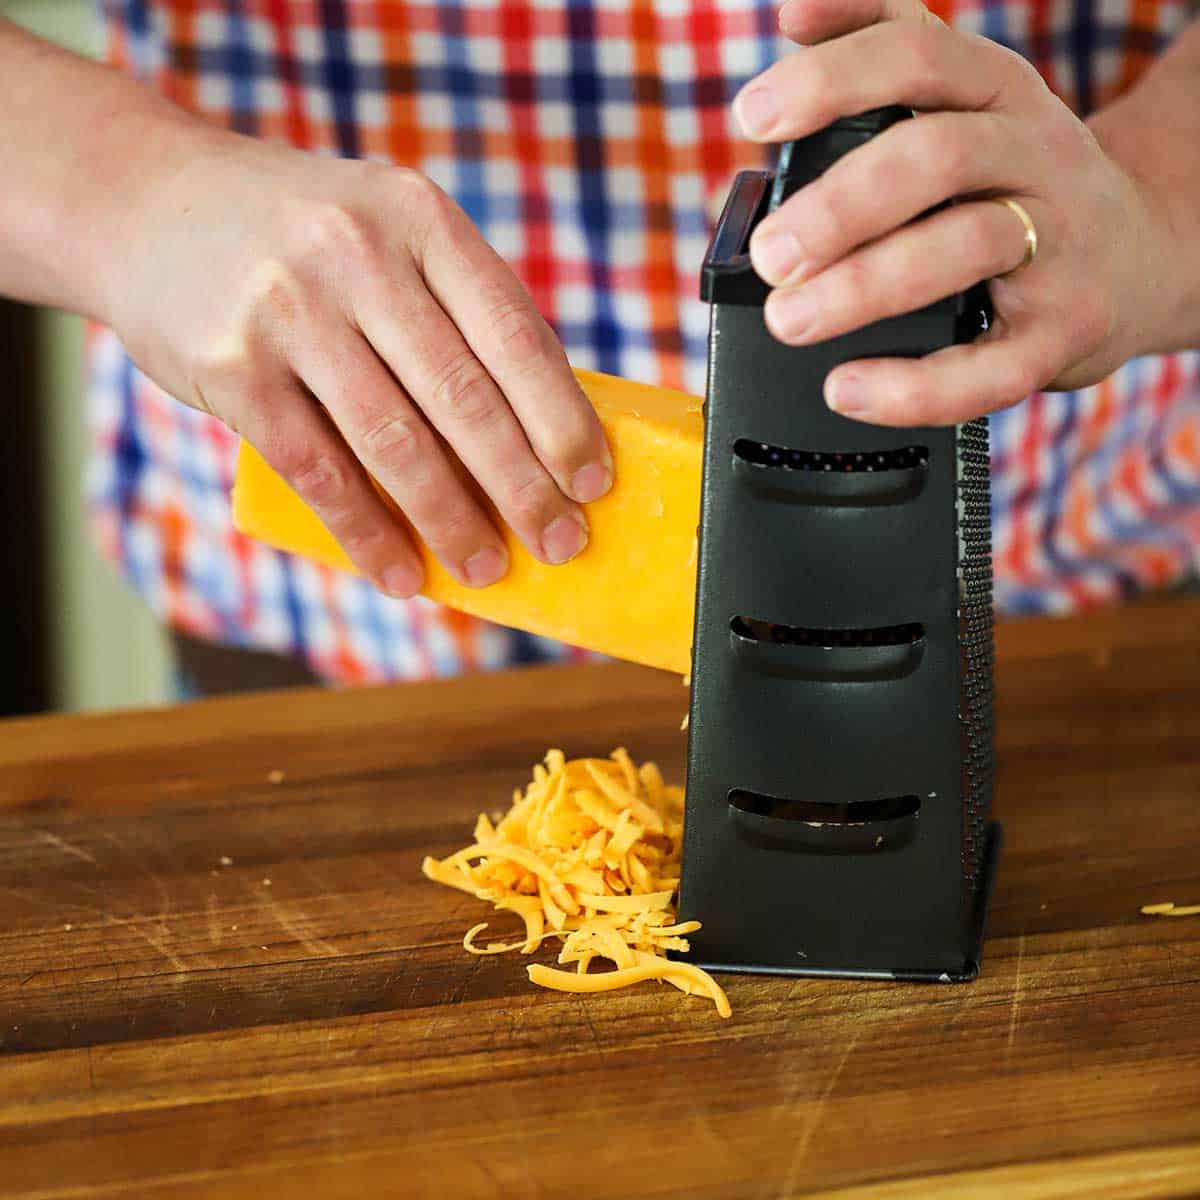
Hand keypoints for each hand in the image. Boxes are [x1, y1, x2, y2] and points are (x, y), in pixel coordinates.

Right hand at [102, 128, 611, 596]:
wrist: (145, 200)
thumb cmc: (301, 238)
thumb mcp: (387, 231)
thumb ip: (454, 311)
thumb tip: (539, 434)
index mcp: (419, 218)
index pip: (515, 334)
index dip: (563, 419)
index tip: (594, 483)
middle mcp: (358, 254)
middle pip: (464, 397)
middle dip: (523, 486)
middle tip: (560, 544)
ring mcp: (290, 310)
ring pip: (395, 443)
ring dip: (452, 522)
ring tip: (489, 569)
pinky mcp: (233, 367)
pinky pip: (319, 472)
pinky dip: (368, 535)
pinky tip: (402, 575)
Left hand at [732, 0, 1174, 425]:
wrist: (1136, 258)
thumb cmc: (1016, 182)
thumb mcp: (964, 102)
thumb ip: (884, 48)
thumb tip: (796, 8)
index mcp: (996, 95)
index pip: (919, 55)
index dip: (834, 78)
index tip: (754, 114)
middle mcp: (1033, 156)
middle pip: (939, 157)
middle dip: (841, 204)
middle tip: (772, 253)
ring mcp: (1057, 245)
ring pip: (966, 249)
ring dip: (864, 287)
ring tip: (789, 318)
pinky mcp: (1064, 332)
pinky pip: (992, 367)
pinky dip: (913, 387)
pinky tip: (846, 390)